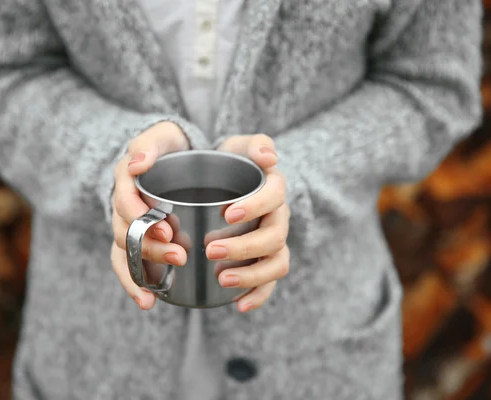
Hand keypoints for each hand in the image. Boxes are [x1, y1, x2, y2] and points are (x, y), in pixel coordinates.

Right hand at [111, 122, 188, 309]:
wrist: (172, 155)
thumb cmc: (168, 145)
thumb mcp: (160, 136)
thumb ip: (149, 145)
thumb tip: (136, 165)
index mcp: (125, 182)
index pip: (125, 202)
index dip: (141, 217)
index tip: (168, 228)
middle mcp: (121, 207)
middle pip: (126, 233)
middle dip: (150, 248)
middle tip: (179, 255)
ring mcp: (126, 226)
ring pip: (124, 254)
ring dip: (138, 274)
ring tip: (152, 296)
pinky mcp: (136, 242)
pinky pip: (127, 266)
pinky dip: (134, 286)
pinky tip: (147, 303)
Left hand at [212, 134, 289, 311]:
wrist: (222, 183)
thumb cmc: (230, 165)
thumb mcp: (239, 146)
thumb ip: (255, 144)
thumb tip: (269, 157)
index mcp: (274, 189)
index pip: (275, 196)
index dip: (256, 206)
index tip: (226, 213)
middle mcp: (279, 217)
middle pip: (274, 236)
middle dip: (246, 246)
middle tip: (212, 249)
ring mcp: (274, 243)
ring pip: (276, 263)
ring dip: (253, 275)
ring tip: (223, 278)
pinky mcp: (264, 263)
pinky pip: (270, 284)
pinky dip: (258, 296)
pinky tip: (239, 305)